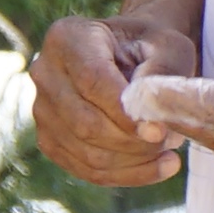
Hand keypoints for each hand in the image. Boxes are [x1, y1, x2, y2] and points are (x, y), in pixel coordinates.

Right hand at [30, 10, 193, 186]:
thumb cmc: (151, 48)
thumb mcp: (168, 45)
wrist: (131, 57)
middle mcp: (44, 73)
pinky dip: (127, 175)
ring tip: (169, 148)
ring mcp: (41, 110)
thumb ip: (163, 71)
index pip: (92, 82)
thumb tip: (149, 120)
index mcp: (67, 37)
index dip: (125, 113)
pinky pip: (86, 170)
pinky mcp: (49, 140)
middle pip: (85, 123)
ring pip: (87, 153)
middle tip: (172, 139)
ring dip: (134, 160)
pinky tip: (159, 166)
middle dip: (133, 142)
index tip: (160, 132)